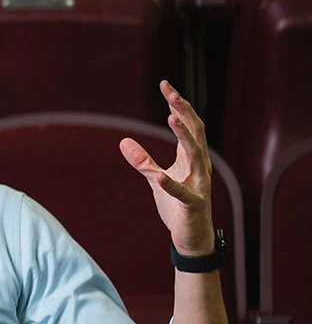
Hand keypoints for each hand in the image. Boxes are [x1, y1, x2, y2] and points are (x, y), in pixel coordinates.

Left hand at [120, 81, 215, 256]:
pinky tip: (158, 175)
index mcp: (191, 159)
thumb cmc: (177, 207)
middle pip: (195, 133)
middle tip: (172, 93)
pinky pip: (182, 193)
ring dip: (184, 137)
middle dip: (184, 112)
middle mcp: (200, 167)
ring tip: (172, 118)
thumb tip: (124, 141)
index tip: (165, 85)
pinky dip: (170, 184)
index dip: (177, 106)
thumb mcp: (155, 179)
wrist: (191, 238)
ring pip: (196, 156)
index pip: (186, 126)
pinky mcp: (193, 205)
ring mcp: (199, 185)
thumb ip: (142, 161)